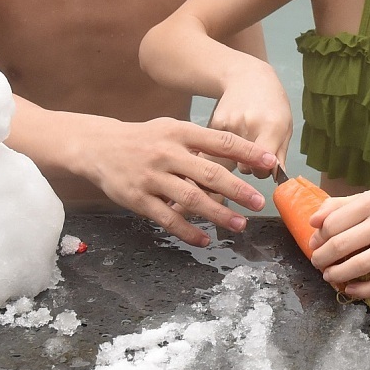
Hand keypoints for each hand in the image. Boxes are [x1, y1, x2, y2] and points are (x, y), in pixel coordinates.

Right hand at [81, 116, 277, 246]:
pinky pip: (168, 218)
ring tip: (239, 224)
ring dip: (218, 213)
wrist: (99, 146)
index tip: (270, 163)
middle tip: (259, 202)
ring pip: (191, 199)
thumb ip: (200, 143)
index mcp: (179, 132)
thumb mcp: (171, 130)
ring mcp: (152, 177)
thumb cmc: (144, 139)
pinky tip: (205, 239)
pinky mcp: (138, 199)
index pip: (220, 141)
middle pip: (209, 173)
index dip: (248, 152)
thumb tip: (239, 158)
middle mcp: (167, 154)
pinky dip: (188, 231)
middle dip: (238, 189)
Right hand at [208, 64, 292, 169]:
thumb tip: (279, 181)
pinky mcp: (214, 122)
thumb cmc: (272, 104)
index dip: (264, 172)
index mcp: (271, 127)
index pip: (263, 168)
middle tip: (254, 153)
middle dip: (249, 166)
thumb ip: (281, 154)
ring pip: (229, 160)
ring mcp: (230, 123)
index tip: (265, 167)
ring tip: (243, 141)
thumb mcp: (285, 126)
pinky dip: (222, 147)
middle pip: (244, 167)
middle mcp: (250, 125)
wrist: (248, 77)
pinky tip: (232, 133)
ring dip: (235, 158)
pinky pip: (217, 148)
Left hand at [308, 188, 369, 299]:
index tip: (315, 244)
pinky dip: (363, 291)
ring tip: (329, 275)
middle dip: (322, 258)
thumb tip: (312, 222)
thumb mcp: (367, 199)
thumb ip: (338, 206)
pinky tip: (350, 288)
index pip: (332, 223)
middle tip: (318, 262)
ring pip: (360, 266)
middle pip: (342, 244)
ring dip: (337, 275)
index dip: (318, 238)